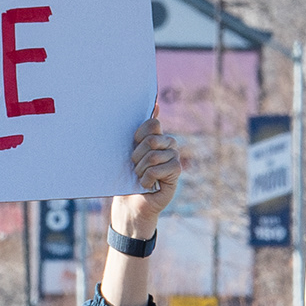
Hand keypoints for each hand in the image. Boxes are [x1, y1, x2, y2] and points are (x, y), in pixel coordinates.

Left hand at [110, 112, 179, 242]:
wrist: (132, 202)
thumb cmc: (128, 176)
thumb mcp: (131, 151)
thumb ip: (142, 130)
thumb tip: (155, 103)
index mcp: (158, 136)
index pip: (152, 124)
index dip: (139, 135)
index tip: (133, 145)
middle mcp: (169, 143)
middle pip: (151, 140)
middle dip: (136, 156)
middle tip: (135, 167)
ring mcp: (174, 156)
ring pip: (152, 156)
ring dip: (140, 170)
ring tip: (140, 177)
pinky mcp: (176, 171)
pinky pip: (157, 169)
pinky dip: (146, 179)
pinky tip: (147, 185)